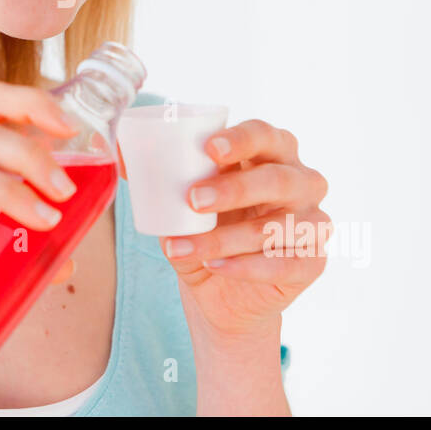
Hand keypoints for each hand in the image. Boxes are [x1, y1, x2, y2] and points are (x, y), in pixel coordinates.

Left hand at [159, 120, 330, 339]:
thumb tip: (117, 153)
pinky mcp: (314, 261)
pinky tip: (216, 268)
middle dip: (234, 188)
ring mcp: (313, 222)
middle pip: (277, 177)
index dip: (241, 139)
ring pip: (278, 226)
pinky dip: (247, 267)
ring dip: (226, 238)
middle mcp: (300, 181)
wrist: (220, 295)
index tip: (209, 149)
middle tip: (192, 200)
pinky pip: (287, 263)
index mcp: (270, 153)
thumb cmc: (204, 230)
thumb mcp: (177, 203)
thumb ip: (154, 177)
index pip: (264, 134)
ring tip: (183, 249)